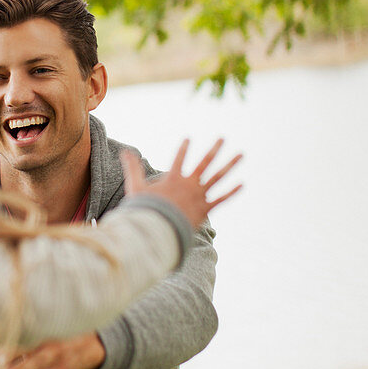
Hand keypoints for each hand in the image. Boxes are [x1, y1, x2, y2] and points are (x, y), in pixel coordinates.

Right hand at [121, 138, 241, 227]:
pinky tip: (242, 183)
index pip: (179, 159)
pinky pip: (221, 198)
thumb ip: (132, 168)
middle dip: (215, 149)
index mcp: (173, 178)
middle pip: (205, 162)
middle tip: (223, 138)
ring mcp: (199, 195)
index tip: (188, 139)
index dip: (183, 149)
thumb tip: (125, 151)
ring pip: (218, 176)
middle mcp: (189, 184)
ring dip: (230, 164)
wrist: (159, 230)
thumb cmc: (146, 210)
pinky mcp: (205, 209)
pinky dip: (231, 191)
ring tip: (241, 154)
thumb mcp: (136, 187)